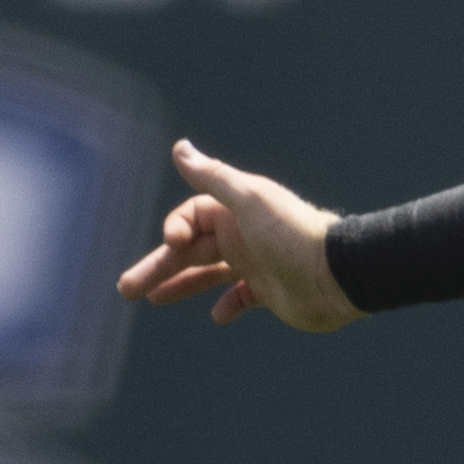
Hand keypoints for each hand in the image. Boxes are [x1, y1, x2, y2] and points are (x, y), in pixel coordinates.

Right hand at [115, 138, 358, 331]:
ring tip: (150, 299)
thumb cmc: (292, 234)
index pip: (191, 216)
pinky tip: (218, 316)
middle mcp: (243, 235)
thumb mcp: (248, 199)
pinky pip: (240, 298)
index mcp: (236, 211)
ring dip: (179, 285)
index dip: (175, 229)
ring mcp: (255, 264)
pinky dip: (227, 305)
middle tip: (126, 288)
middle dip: (158, 266)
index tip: (172, 244)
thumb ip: (212, 175)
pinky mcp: (269, 292)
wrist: (337, 275)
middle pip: (191, 250)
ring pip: (207, 274)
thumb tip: (180, 147)